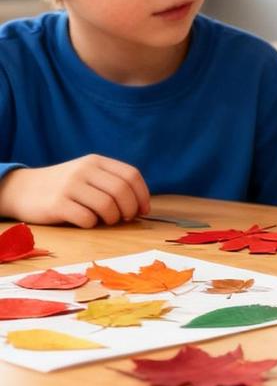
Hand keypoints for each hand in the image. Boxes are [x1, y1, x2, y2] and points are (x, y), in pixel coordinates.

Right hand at [0, 156, 150, 226]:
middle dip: (130, 209)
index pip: (131, 175)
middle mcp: (84, 170)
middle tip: (127, 219)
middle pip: (122, 190)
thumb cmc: (65, 186)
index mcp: (96, 161)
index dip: (142, 195)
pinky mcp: (57, 204)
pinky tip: (88, 222)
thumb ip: (111, 182)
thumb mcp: (88, 174)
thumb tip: (141, 205)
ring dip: (113, 218)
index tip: (143, 210)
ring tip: (108, 221)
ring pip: (107, 205)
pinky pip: (86, 218)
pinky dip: (92, 224)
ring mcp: (70, 186)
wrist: (24, 189)